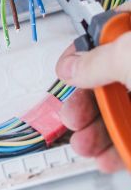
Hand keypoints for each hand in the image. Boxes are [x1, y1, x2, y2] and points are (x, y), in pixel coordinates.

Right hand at [56, 1, 130, 172]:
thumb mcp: (130, 55)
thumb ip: (95, 60)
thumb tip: (71, 66)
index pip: (105, 32)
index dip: (80, 53)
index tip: (65, 72)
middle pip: (108, 78)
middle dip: (83, 104)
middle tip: (72, 117)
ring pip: (121, 109)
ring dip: (95, 131)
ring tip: (84, 145)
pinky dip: (119, 148)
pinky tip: (107, 157)